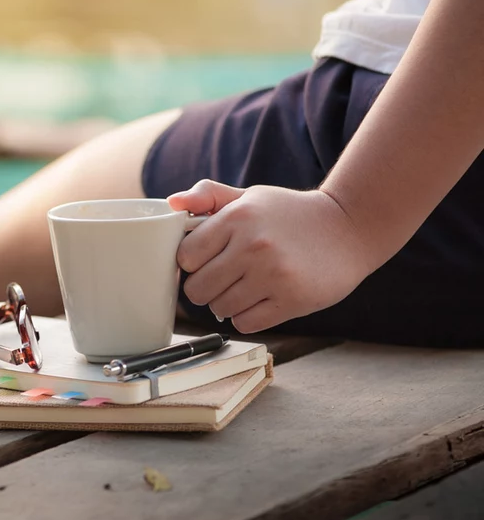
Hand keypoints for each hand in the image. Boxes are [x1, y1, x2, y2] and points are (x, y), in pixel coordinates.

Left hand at [168, 181, 373, 332]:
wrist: (348, 228)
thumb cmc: (289, 214)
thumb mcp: (249, 196)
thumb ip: (208, 195)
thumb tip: (172, 204)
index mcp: (237, 218)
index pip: (185, 257)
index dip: (190, 263)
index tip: (203, 261)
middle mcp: (253, 246)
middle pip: (197, 289)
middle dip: (204, 288)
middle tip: (221, 280)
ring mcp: (274, 275)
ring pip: (220, 309)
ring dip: (225, 304)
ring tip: (243, 288)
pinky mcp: (293, 300)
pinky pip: (246, 324)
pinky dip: (247, 317)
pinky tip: (260, 301)